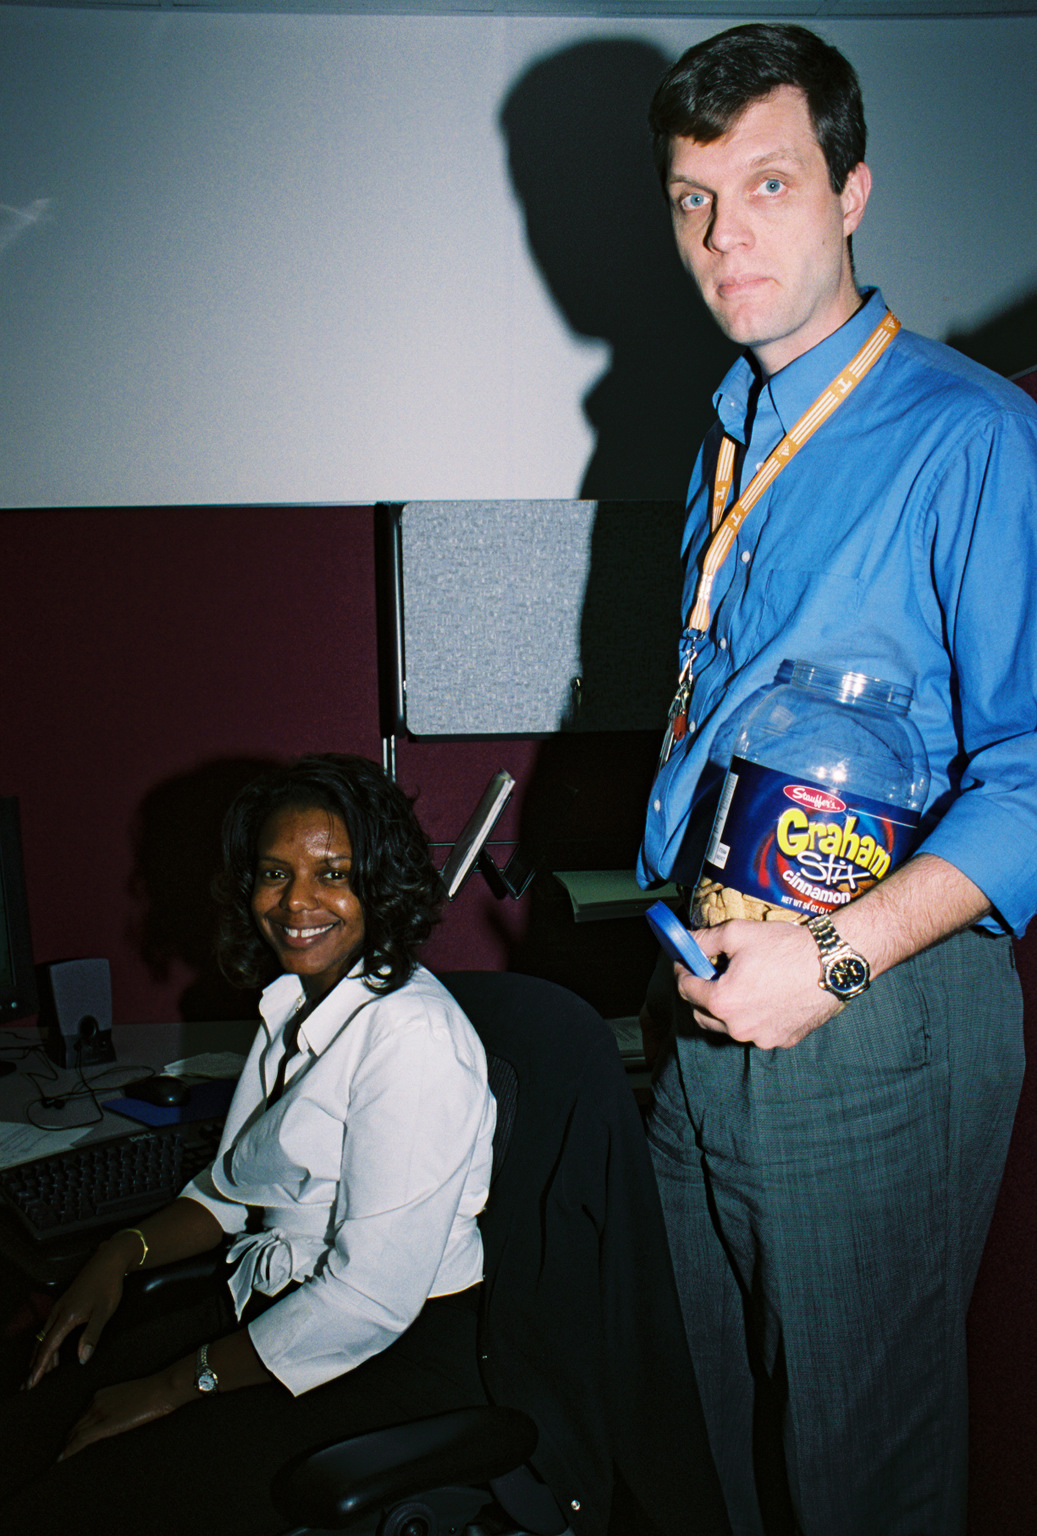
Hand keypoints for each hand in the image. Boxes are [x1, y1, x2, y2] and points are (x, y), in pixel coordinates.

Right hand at [24, 1231, 142, 1387]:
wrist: (107, 1261)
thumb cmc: (108, 1286)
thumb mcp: (103, 1312)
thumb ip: (92, 1336)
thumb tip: (82, 1359)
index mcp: (67, 1316)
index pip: (48, 1347)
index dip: (39, 1367)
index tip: (31, 1383)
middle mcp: (58, 1312)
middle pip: (41, 1343)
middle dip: (34, 1365)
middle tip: (28, 1385)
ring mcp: (60, 1307)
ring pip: (45, 1336)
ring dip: (40, 1356)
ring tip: (39, 1374)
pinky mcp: (64, 1304)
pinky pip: (50, 1328)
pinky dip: (48, 1344)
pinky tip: (53, 1354)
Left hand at [59, 1369, 190, 1460]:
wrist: (161, 1389)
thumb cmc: (154, 1392)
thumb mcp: (130, 1396)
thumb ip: (117, 1407)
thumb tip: (115, 1421)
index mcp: (101, 1393)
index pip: (81, 1415)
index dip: (73, 1429)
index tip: (68, 1438)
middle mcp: (96, 1401)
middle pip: (75, 1424)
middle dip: (67, 1439)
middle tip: (60, 1452)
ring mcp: (100, 1412)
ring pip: (75, 1432)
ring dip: (67, 1446)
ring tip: (60, 1458)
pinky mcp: (105, 1424)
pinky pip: (82, 1439)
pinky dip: (70, 1449)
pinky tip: (63, 1459)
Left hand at [676, 918, 841, 1049]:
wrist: (832, 964)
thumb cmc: (786, 947)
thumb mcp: (738, 933)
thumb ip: (704, 940)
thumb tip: (685, 942)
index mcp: (723, 1001)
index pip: (686, 989)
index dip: (682, 972)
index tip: (684, 962)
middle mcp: (738, 1027)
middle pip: (702, 1014)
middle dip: (700, 994)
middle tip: (710, 973)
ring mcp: (761, 1038)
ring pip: (729, 1026)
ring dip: (726, 1008)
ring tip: (740, 984)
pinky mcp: (782, 1041)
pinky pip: (756, 1030)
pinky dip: (753, 1016)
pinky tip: (765, 995)